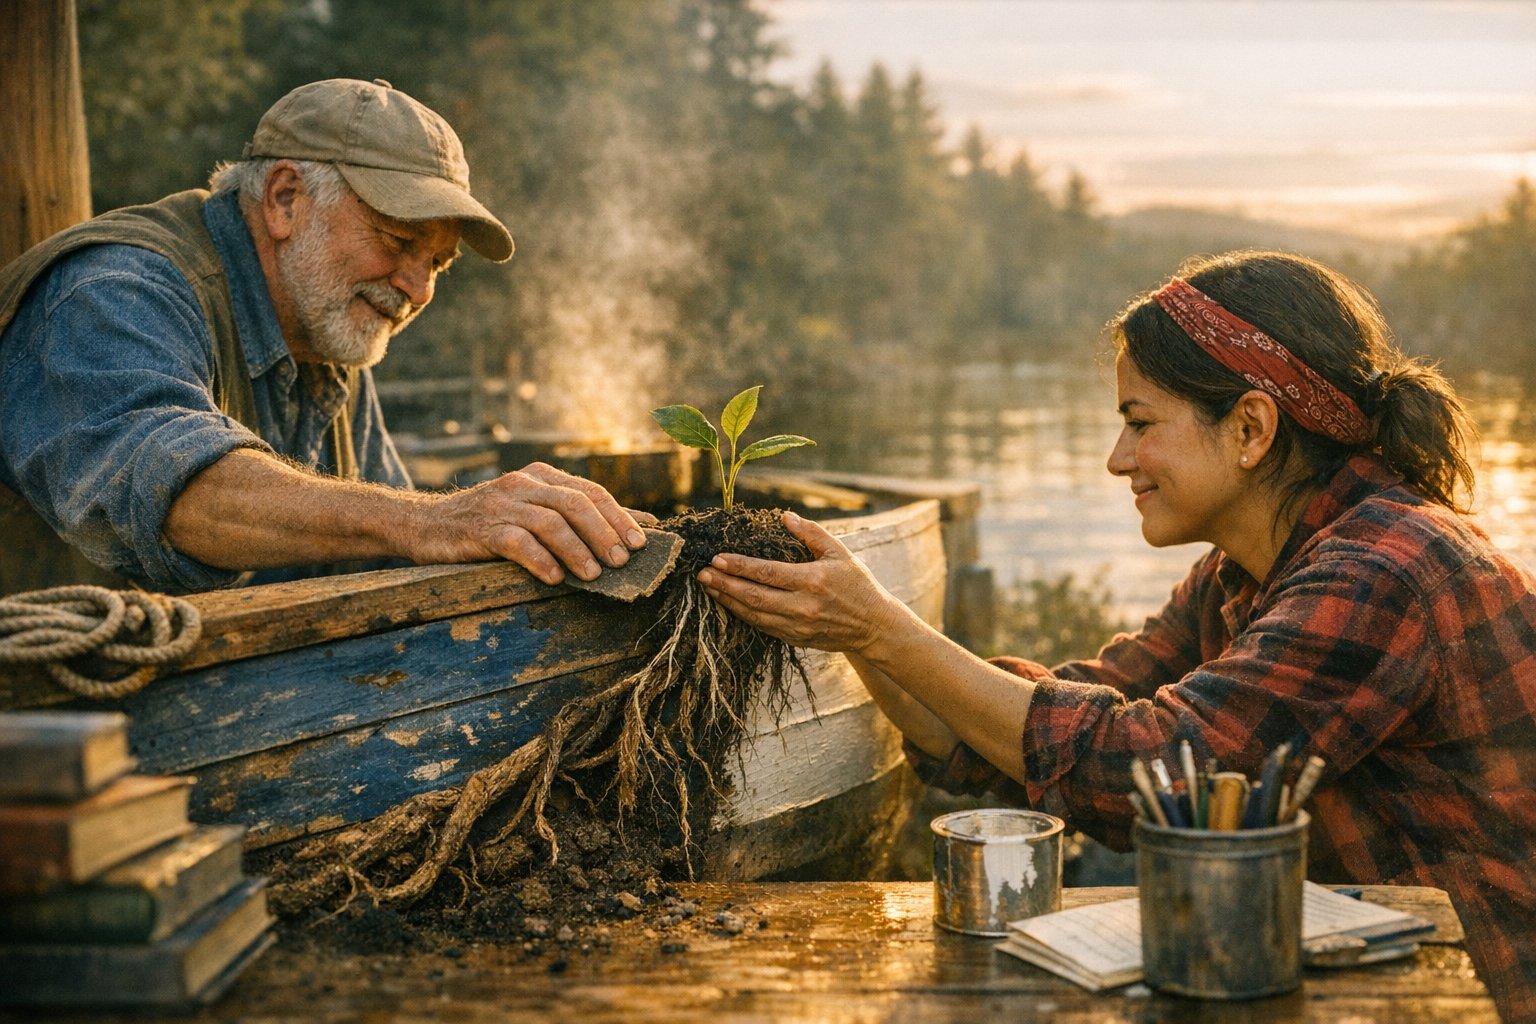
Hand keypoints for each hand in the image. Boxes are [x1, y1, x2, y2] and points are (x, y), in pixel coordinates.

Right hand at [410, 462, 656, 583]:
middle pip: (574, 503)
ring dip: (576, 550)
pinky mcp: (481, 529)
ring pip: (549, 522)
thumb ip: (583, 515)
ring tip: (593, 575)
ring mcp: (501, 504)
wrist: (426, 525)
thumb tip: (644, 524)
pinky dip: (539, 560)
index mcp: (542, 476)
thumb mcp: (536, 510)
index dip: (618, 516)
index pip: (590, 491)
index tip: (640, 543)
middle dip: (603, 532)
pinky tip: (554, 579)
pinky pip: (517, 541)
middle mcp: (523, 484)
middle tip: (621, 561)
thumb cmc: (491, 523)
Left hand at [696, 511, 909, 653]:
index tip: (716, 559)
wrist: (874, 627)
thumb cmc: (858, 585)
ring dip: (728, 601)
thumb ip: (811, 533)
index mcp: (813, 581)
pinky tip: (730, 604)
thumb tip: (784, 516)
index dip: (739, 567)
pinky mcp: (796, 639)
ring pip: (754, 615)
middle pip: (754, 596)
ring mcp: (798, 626)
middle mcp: (803, 606)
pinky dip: (743, 615)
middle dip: (724, 585)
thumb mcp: (840, 552)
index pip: (767, 573)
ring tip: (709, 589)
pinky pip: (763, 627)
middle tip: (702, 575)